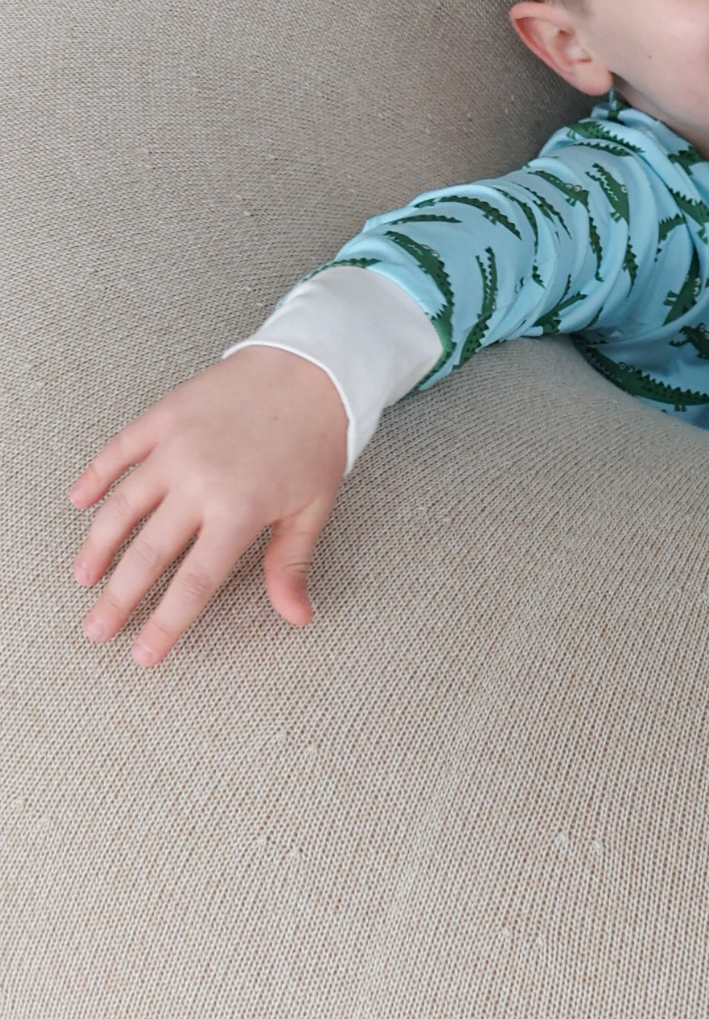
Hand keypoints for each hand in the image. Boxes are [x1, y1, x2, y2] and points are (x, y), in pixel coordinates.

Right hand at [69, 346, 348, 665]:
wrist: (316, 365)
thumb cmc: (320, 437)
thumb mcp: (314, 505)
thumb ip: (292, 562)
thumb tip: (297, 615)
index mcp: (241, 510)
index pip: (194, 581)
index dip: (166, 622)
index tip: (143, 654)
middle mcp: (201, 482)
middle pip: (147, 553)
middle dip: (118, 599)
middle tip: (95, 630)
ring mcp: (178, 447)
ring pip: (122, 505)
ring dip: (98, 545)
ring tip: (85, 576)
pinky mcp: (166, 415)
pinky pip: (119, 450)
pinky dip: (95, 476)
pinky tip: (79, 499)